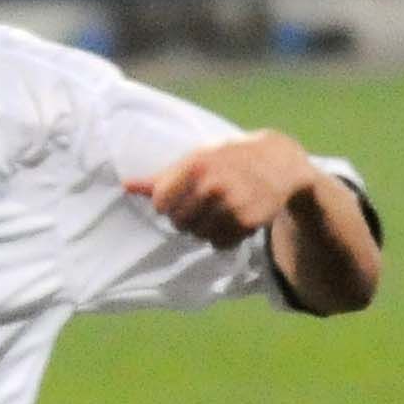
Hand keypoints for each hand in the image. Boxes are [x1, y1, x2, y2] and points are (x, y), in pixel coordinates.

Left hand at [123, 130, 319, 248]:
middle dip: (186, 217)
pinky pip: (220, 244)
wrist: (277, 163)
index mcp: (194, 166)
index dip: (167, 204)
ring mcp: (230, 205)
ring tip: (220, 210)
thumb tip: (126, 186)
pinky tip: (234, 219)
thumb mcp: (196, 159)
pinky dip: (224, 237)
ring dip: (205, 229)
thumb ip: (161, 177)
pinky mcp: (246, 222)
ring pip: (198, 235)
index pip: (160, 202)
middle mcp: (212, 185)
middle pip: (178, 222)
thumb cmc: (228, 160)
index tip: (180, 197)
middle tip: (203, 204)